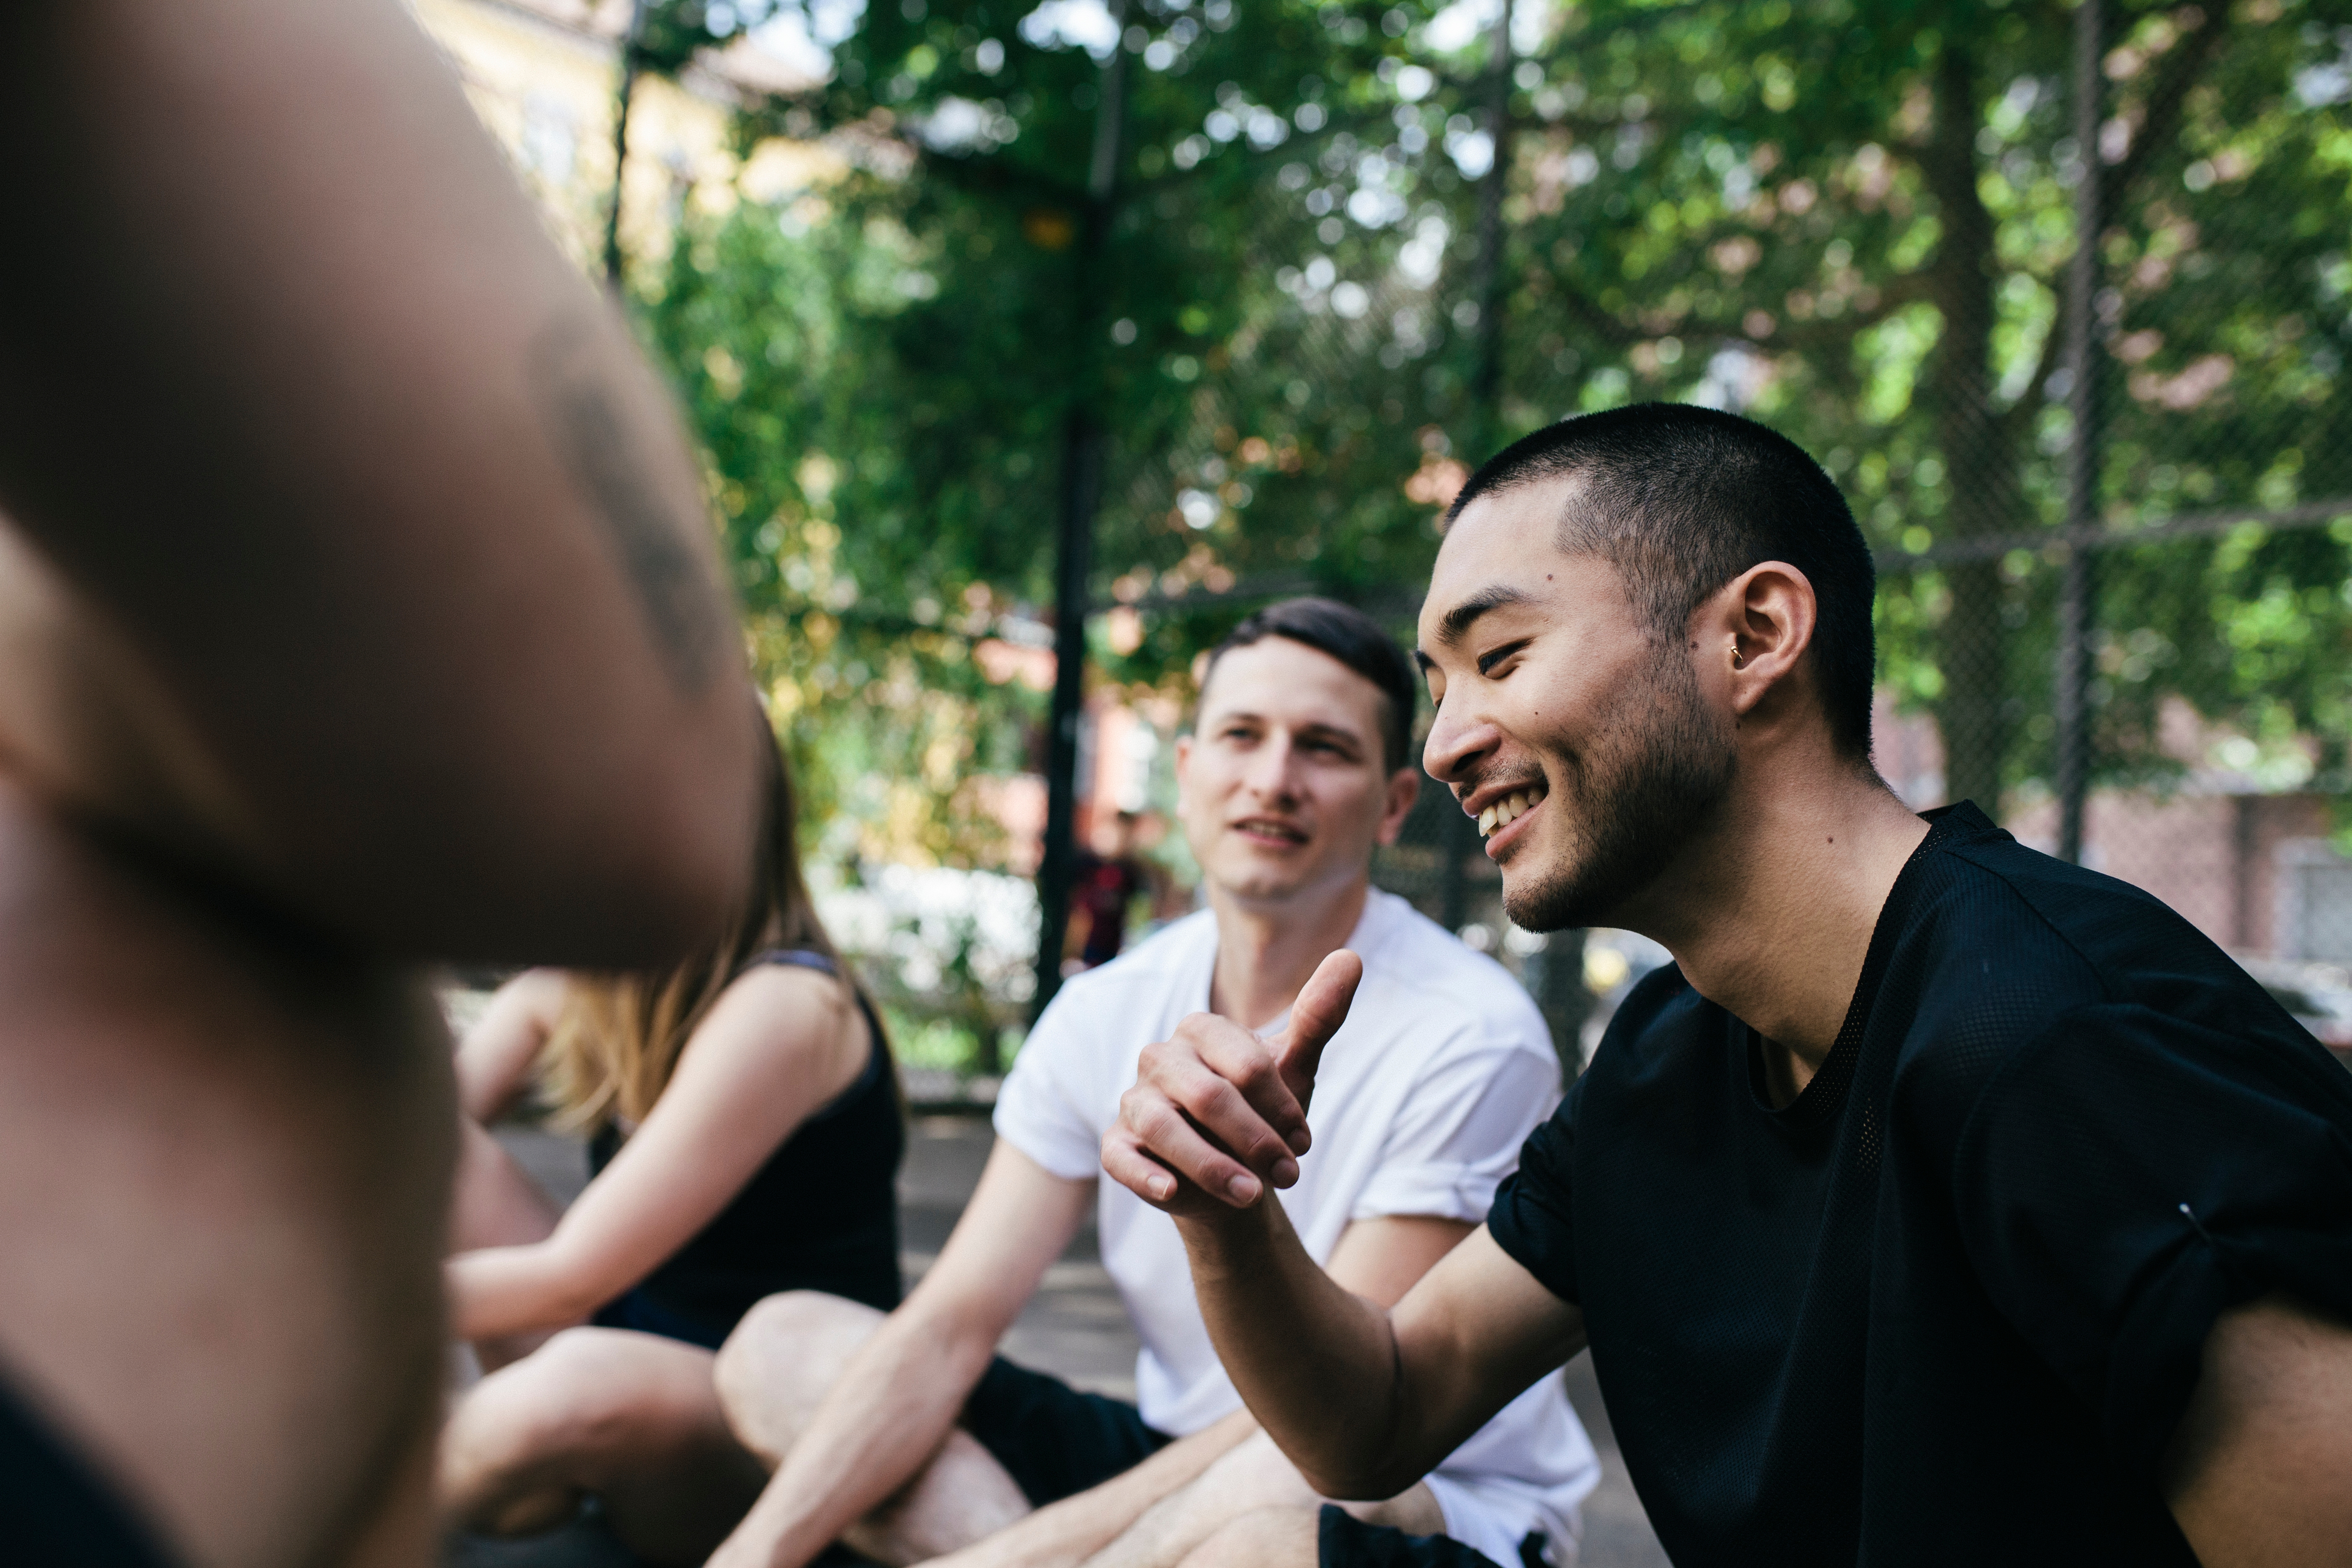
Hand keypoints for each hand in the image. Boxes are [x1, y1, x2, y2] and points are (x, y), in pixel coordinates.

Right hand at [1101, 950, 1362, 1215]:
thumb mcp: (1293, 1068)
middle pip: (1206, 1096)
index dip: (1279, 1105)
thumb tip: (1349, 957)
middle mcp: (1160, 1058)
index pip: (1243, 1063)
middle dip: (1254, 1140)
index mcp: (1201, 1030)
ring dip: (1211, 1166)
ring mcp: (1135, 1100)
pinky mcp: (1118, 1143)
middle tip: (1290, 1175)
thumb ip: (1317, 1016)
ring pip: (1163, 1127)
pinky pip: (1119, 1157)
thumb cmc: (1261, 1111)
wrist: (1233, 1169)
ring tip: (1250, 1196)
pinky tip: (1171, 1192)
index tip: (1304, 1142)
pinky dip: (1144, 1175)